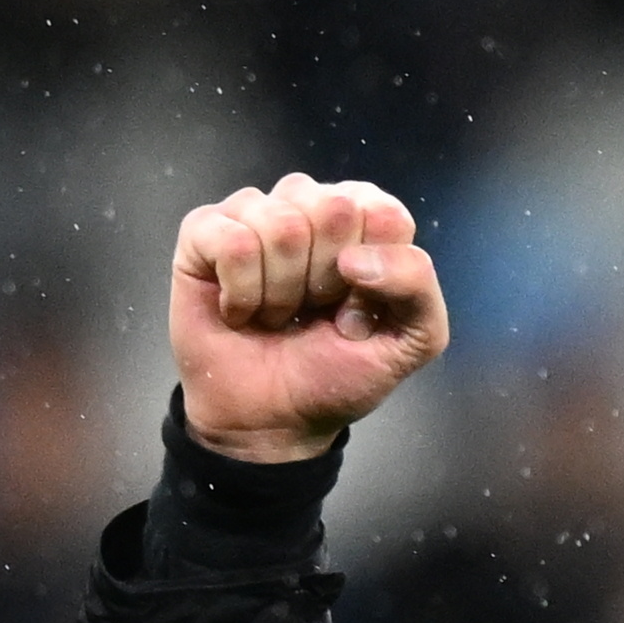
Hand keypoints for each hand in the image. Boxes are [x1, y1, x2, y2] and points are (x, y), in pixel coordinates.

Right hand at [169, 173, 448, 463]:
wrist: (272, 418)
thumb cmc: (337, 373)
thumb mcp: (412, 342)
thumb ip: (418, 288)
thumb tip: (355, 258)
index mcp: (365, 219)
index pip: (384, 214)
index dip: (376, 274)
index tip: (359, 311)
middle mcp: (310, 203)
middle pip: (333, 210)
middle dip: (327, 282)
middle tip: (314, 312)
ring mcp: (255, 211)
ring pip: (281, 224)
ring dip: (283, 292)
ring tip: (278, 314)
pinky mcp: (205, 229)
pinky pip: (232, 242)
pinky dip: (242, 292)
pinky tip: (241, 310)